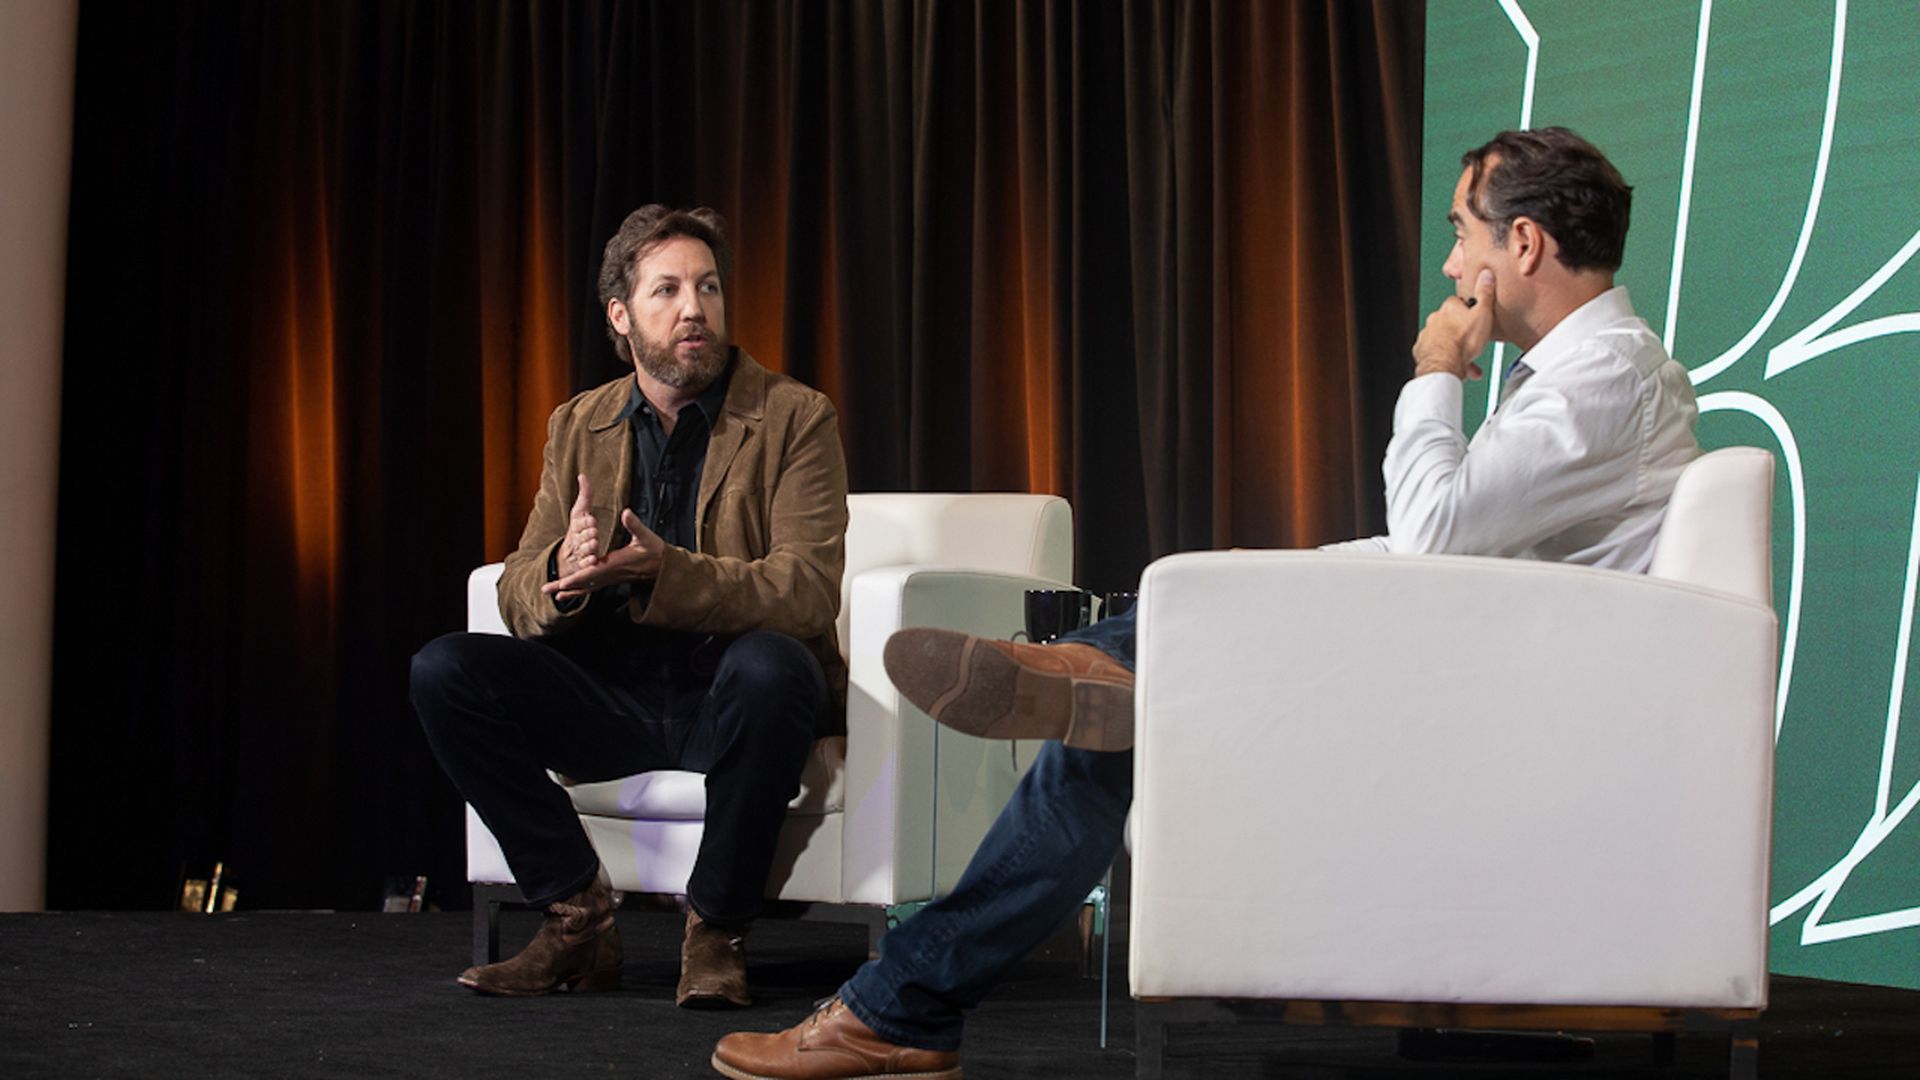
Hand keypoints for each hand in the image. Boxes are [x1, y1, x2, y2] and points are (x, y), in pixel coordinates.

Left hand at [544, 509, 666, 600]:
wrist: (664, 567)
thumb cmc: (655, 551)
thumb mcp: (646, 536)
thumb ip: (634, 524)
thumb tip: (626, 513)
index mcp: (616, 563)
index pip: (592, 572)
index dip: (577, 577)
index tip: (562, 582)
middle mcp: (611, 574)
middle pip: (584, 583)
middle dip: (565, 586)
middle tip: (545, 589)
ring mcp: (611, 578)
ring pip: (587, 587)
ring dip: (570, 590)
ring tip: (553, 593)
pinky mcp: (612, 578)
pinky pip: (593, 587)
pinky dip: (580, 590)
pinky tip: (571, 593)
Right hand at [558, 474, 600, 576]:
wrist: (566, 556)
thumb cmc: (577, 530)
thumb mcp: (579, 512)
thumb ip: (585, 495)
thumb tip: (582, 475)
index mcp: (576, 525)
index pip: (579, 522)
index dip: (585, 521)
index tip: (591, 519)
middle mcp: (576, 538)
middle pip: (581, 536)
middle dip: (587, 533)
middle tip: (594, 531)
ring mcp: (578, 552)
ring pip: (583, 550)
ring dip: (588, 546)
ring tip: (594, 543)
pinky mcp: (581, 565)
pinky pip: (584, 564)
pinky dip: (588, 563)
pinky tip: (594, 560)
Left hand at [1411, 269, 1496, 380]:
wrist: (1444, 365)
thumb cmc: (1462, 341)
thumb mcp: (1483, 314)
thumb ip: (1484, 294)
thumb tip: (1485, 275)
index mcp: (1448, 308)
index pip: (1458, 302)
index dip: (1469, 310)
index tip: (1476, 317)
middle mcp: (1434, 319)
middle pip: (1450, 321)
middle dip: (1461, 330)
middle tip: (1473, 340)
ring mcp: (1427, 335)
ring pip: (1443, 339)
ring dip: (1455, 346)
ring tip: (1468, 357)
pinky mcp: (1422, 351)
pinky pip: (1436, 353)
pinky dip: (1446, 358)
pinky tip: (1457, 365)